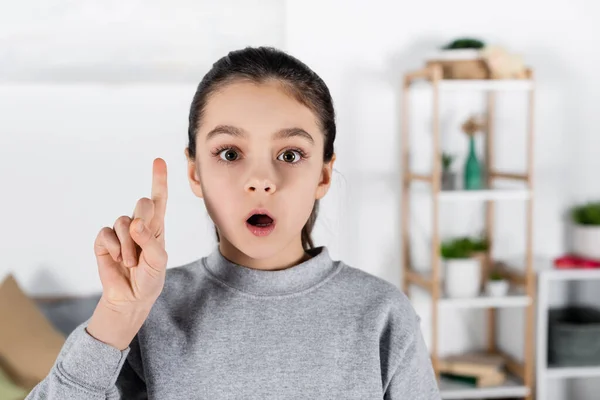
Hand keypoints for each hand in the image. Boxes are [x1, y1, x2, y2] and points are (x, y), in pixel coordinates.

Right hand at [87, 158, 168, 348]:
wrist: (131, 298)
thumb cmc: (150, 278)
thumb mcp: (158, 261)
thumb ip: (150, 241)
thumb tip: (135, 223)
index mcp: (157, 226)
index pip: (158, 199)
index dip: (158, 179)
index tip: (159, 160)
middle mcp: (139, 224)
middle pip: (141, 204)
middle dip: (144, 218)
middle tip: (142, 236)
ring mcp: (120, 232)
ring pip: (123, 222)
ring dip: (129, 246)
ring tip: (131, 262)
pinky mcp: (104, 241)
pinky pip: (106, 234)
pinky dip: (113, 248)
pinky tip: (117, 260)